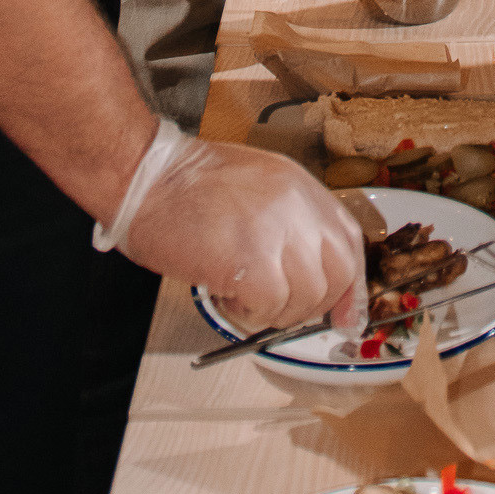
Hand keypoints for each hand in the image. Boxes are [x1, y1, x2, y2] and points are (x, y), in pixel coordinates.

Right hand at [124, 138, 369, 337]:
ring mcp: (278, 231)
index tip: (345, 316)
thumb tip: (305, 273)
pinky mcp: (253, 260)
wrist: (144, 177)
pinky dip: (250, 314)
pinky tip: (226, 297)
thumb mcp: (254, 187)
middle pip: (337, 274)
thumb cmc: (184, 186)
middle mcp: (298, 206)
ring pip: (306, 297)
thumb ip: (287, 223)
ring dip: (276, 311)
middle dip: (314, 305)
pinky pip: (271, 306)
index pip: (348, 241)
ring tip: (241, 296)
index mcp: (300, 186)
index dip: (350, 285)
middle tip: (281, 312)